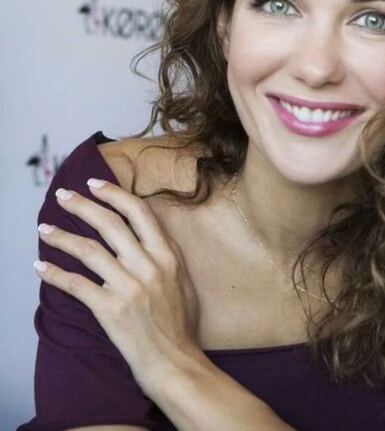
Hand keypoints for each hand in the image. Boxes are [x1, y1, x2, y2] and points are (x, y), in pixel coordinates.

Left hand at [34, 178, 201, 392]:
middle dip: (83, 205)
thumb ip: (165, 256)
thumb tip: (148, 235)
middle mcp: (149, 266)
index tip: (96, 184)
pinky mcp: (111, 310)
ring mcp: (129, 287)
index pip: (139, 213)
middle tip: (63, 195)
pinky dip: (55, 274)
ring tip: (44, 229)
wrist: (174, 361)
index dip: (115, 194)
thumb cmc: (180, 323)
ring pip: (89, 250)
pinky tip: (41, 267)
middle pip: (110, 224)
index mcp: (167, 256)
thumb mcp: (183, 281)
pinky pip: (77, 285)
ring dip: (62, 237)